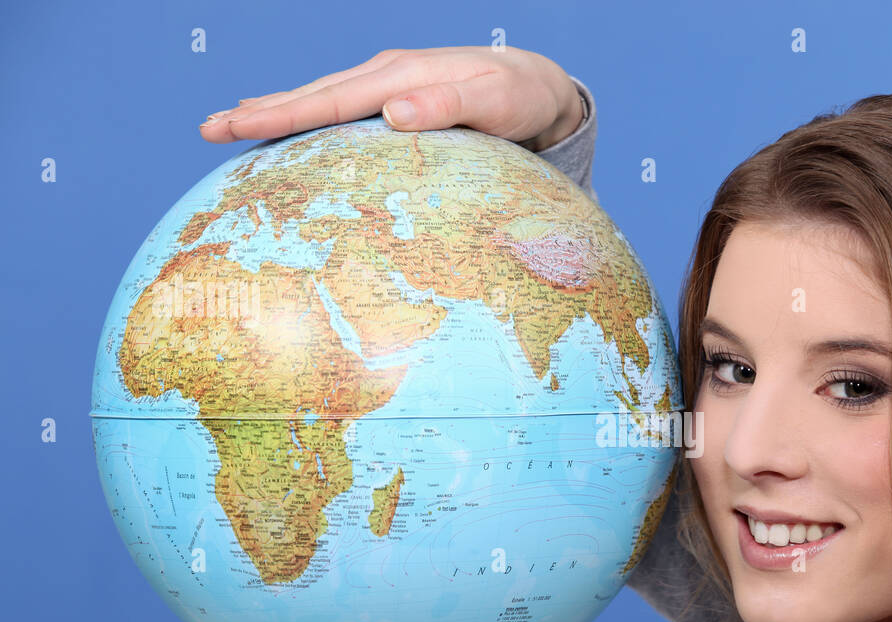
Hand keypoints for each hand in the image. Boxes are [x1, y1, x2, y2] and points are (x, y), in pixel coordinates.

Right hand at [198, 46, 583, 150]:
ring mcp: (386, 85)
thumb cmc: (519, 97)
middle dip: (258, 112)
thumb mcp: (494, 101)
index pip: (330, 99)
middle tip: (208, 129)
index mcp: (400, 76)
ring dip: (272, 112)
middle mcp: (386, 75)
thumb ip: (448, 105)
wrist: (536, 86)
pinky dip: (302, 115)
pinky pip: (336, 109)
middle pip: (311, 95)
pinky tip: (281, 123)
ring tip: (226, 125)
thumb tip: (395, 112)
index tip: (238, 125)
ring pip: (318, 100)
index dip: (282, 114)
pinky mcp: (392, 99)